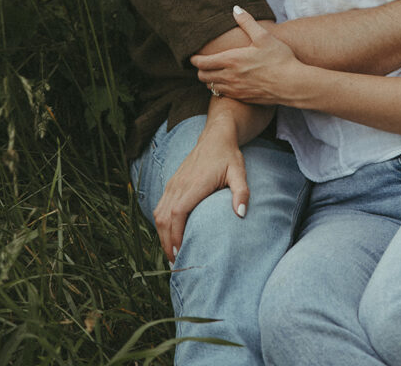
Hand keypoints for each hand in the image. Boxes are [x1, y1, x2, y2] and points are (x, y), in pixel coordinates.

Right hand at [153, 117, 248, 262]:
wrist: (215, 136)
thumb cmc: (228, 156)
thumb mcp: (239, 172)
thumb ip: (242, 192)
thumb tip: (241, 213)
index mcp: (194, 184)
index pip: (178, 213)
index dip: (176, 235)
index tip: (180, 254)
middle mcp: (179, 185)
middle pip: (164, 218)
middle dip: (167, 242)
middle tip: (175, 263)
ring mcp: (173, 183)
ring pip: (158, 213)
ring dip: (162, 235)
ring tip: (171, 254)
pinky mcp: (171, 183)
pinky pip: (159, 206)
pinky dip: (161, 224)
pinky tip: (169, 236)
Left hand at [191, 6, 302, 103]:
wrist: (291, 84)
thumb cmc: (279, 59)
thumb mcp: (263, 37)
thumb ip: (247, 22)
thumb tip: (235, 8)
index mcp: (231, 61)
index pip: (202, 63)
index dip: (194, 60)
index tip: (193, 56)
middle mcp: (230, 77)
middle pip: (203, 78)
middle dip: (200, 71)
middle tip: (202, 64)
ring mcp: (236, 90)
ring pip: (213, 88)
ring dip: (210, 81)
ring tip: (214, 73)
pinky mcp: (244, 99)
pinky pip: (225, 95)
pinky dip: (222, 89)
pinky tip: (229, 83)